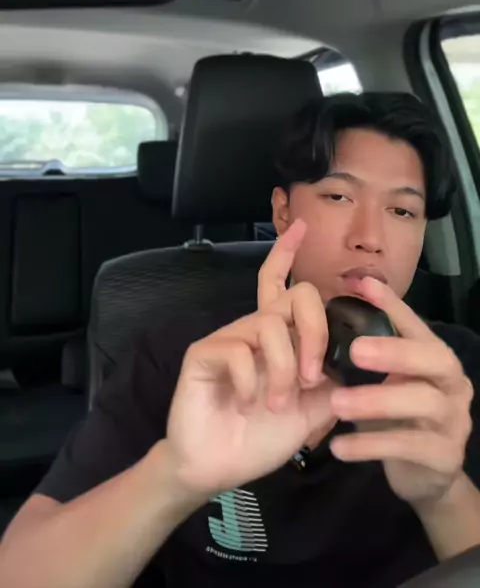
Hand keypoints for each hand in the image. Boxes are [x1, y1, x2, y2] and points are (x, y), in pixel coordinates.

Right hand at [165, 221, 334, 497]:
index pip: (282, 284)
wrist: (218, 468)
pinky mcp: (203, 353)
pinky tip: (248, 403)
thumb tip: (353, 352)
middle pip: (292, 296)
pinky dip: (253, 381)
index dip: (288, 253)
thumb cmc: (261, 437)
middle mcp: (254, 329)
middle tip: (313, 374)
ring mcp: (228, 338)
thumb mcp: (312, 410)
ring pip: (270, 325)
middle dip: (314, 329)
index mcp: (279, 337)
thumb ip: (331, 379)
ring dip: (284, 368)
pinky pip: (238, 350)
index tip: (303, 226)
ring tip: (277, 403)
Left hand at [328, 276, 473, 507]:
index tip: (362, 285)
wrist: (427, 477)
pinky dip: (370, 445)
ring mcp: (454, 421)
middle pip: (432, 359)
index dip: (393, 305)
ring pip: (421, 403)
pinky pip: (407, 447)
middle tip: (355, 350)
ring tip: (335, 403)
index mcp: (436, 360)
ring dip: (375, 401)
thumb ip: (371, 352)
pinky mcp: (444, 457)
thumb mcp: (389, 382)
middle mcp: (453, 384)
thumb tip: (331, 310)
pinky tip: (338, 446)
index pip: (417, 326)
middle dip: (394, 351)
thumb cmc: (400, 418)